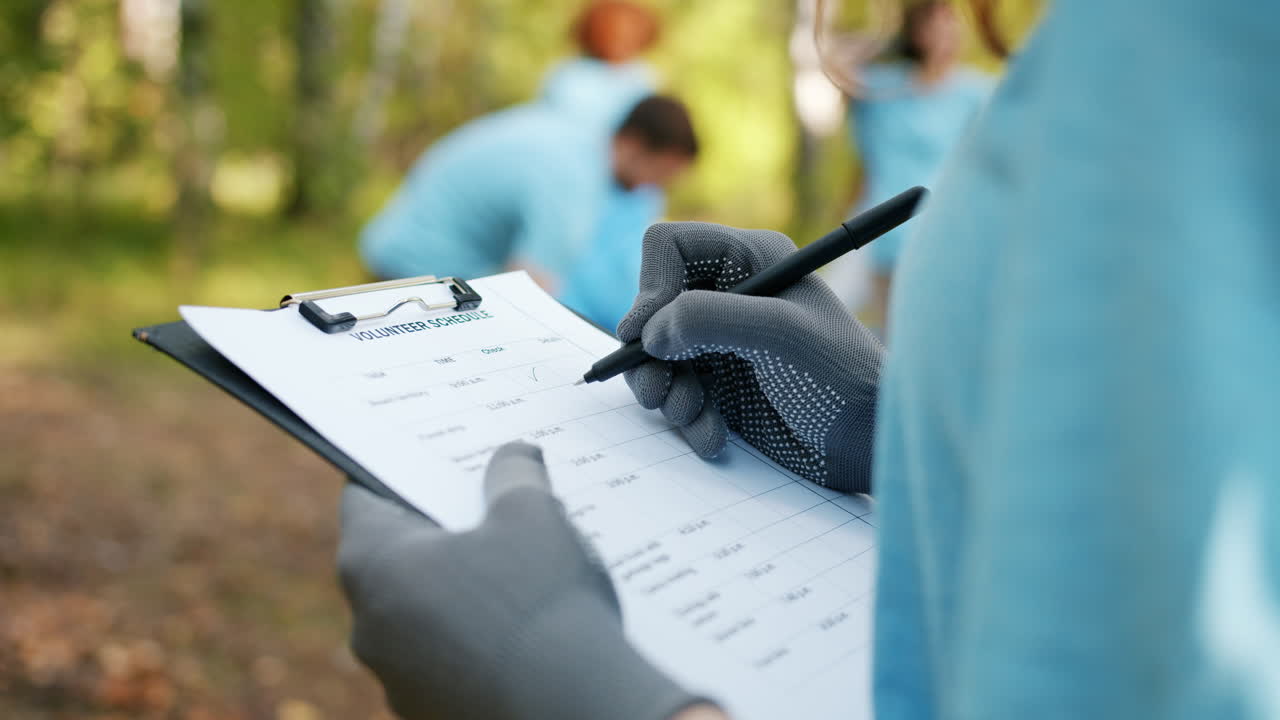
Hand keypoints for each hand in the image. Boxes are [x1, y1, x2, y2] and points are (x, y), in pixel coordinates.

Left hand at [338, 442, 708, 719]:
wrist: (573, 712)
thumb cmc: (541, 603)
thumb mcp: (533, 513)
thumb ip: (514, 474)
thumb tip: (512, 456)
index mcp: (373, 564)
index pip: (365, 496)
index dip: (401, 470)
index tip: (432, 456)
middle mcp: (369, 625)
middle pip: (397, 556)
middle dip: (443, 530)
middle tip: (490, 503)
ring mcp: (398, 678)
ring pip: (424, 612)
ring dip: (462, 589)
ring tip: (522, 566)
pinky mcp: (433, 711)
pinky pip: (450, 658)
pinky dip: (479, 637)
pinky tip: (528, 624)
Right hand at [618, 222, 881, 493]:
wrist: (867, 443)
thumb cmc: (840, 377)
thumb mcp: (780, 336)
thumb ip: (711, 320)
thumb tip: (650, 331)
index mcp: (749, 260)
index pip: (670, 248)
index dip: (651, 286)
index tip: (648, 335)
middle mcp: (729, 295)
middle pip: (652, 308)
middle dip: (651, 355)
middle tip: (658, 392)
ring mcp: (721, 342)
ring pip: (656, 357)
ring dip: (666, 393)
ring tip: (692, 417)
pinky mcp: (719, 385)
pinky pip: (675, 394)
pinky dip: (686, 419)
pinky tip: (713, 437)